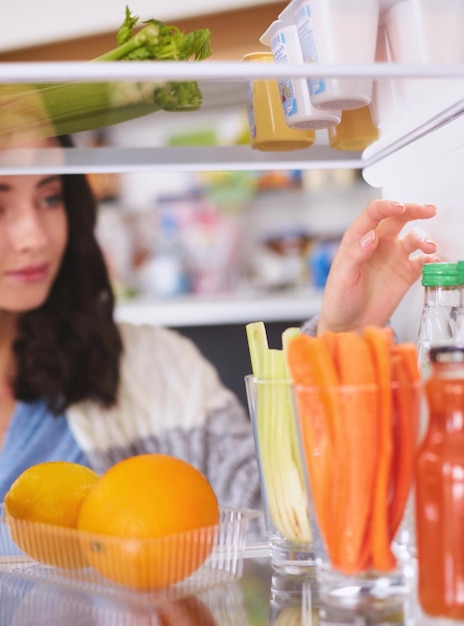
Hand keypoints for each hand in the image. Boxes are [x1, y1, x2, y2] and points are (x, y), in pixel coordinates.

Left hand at [317, 199, 438, 334]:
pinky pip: (422, 261)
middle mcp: (377, 244)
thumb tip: (370, 236)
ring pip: (412, 238)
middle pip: (397, 218)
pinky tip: (433, 261)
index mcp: (357, 240)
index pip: (373, 215)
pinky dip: (430, 258)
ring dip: (423, 238)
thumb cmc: (339, 300)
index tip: (399, 207)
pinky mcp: (405, 273)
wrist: (349, 325)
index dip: (387, 207)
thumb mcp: (341, 279)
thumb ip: (354, 256)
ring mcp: (393, 257)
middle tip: (428, 210)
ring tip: (430, 247)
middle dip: (413, 211)